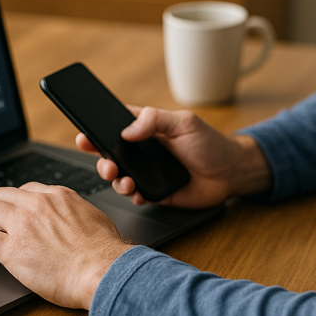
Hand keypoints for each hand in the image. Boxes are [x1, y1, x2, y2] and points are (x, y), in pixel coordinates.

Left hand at [0, 182, 131, 309]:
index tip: (12, 212)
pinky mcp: (11, 249)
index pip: (26, 190)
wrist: (101, 269)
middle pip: (1, 195)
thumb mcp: (93, 217)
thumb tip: (75, 219)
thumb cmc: (104, 251)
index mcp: (58, 196)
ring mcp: (22, 224)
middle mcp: (37, 204)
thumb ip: (76, 212)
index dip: (15, 202)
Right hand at [75, 105, 272, 207]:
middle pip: (110, 154)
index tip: (85, 136)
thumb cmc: (210, 143)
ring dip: (116, 180)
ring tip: (126, 182)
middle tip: (108, 166)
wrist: (230, 174)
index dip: (96, 131)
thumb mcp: (185, 123)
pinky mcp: (155, 192)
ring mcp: (148, 172)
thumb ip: (156, 120)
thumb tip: (128, 129)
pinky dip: (133, 196)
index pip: (114, 126)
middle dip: (102, 161)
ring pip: (119, 177)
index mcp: (146, 129)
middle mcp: (143, 150)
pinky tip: (140, 193)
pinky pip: (135, 196)